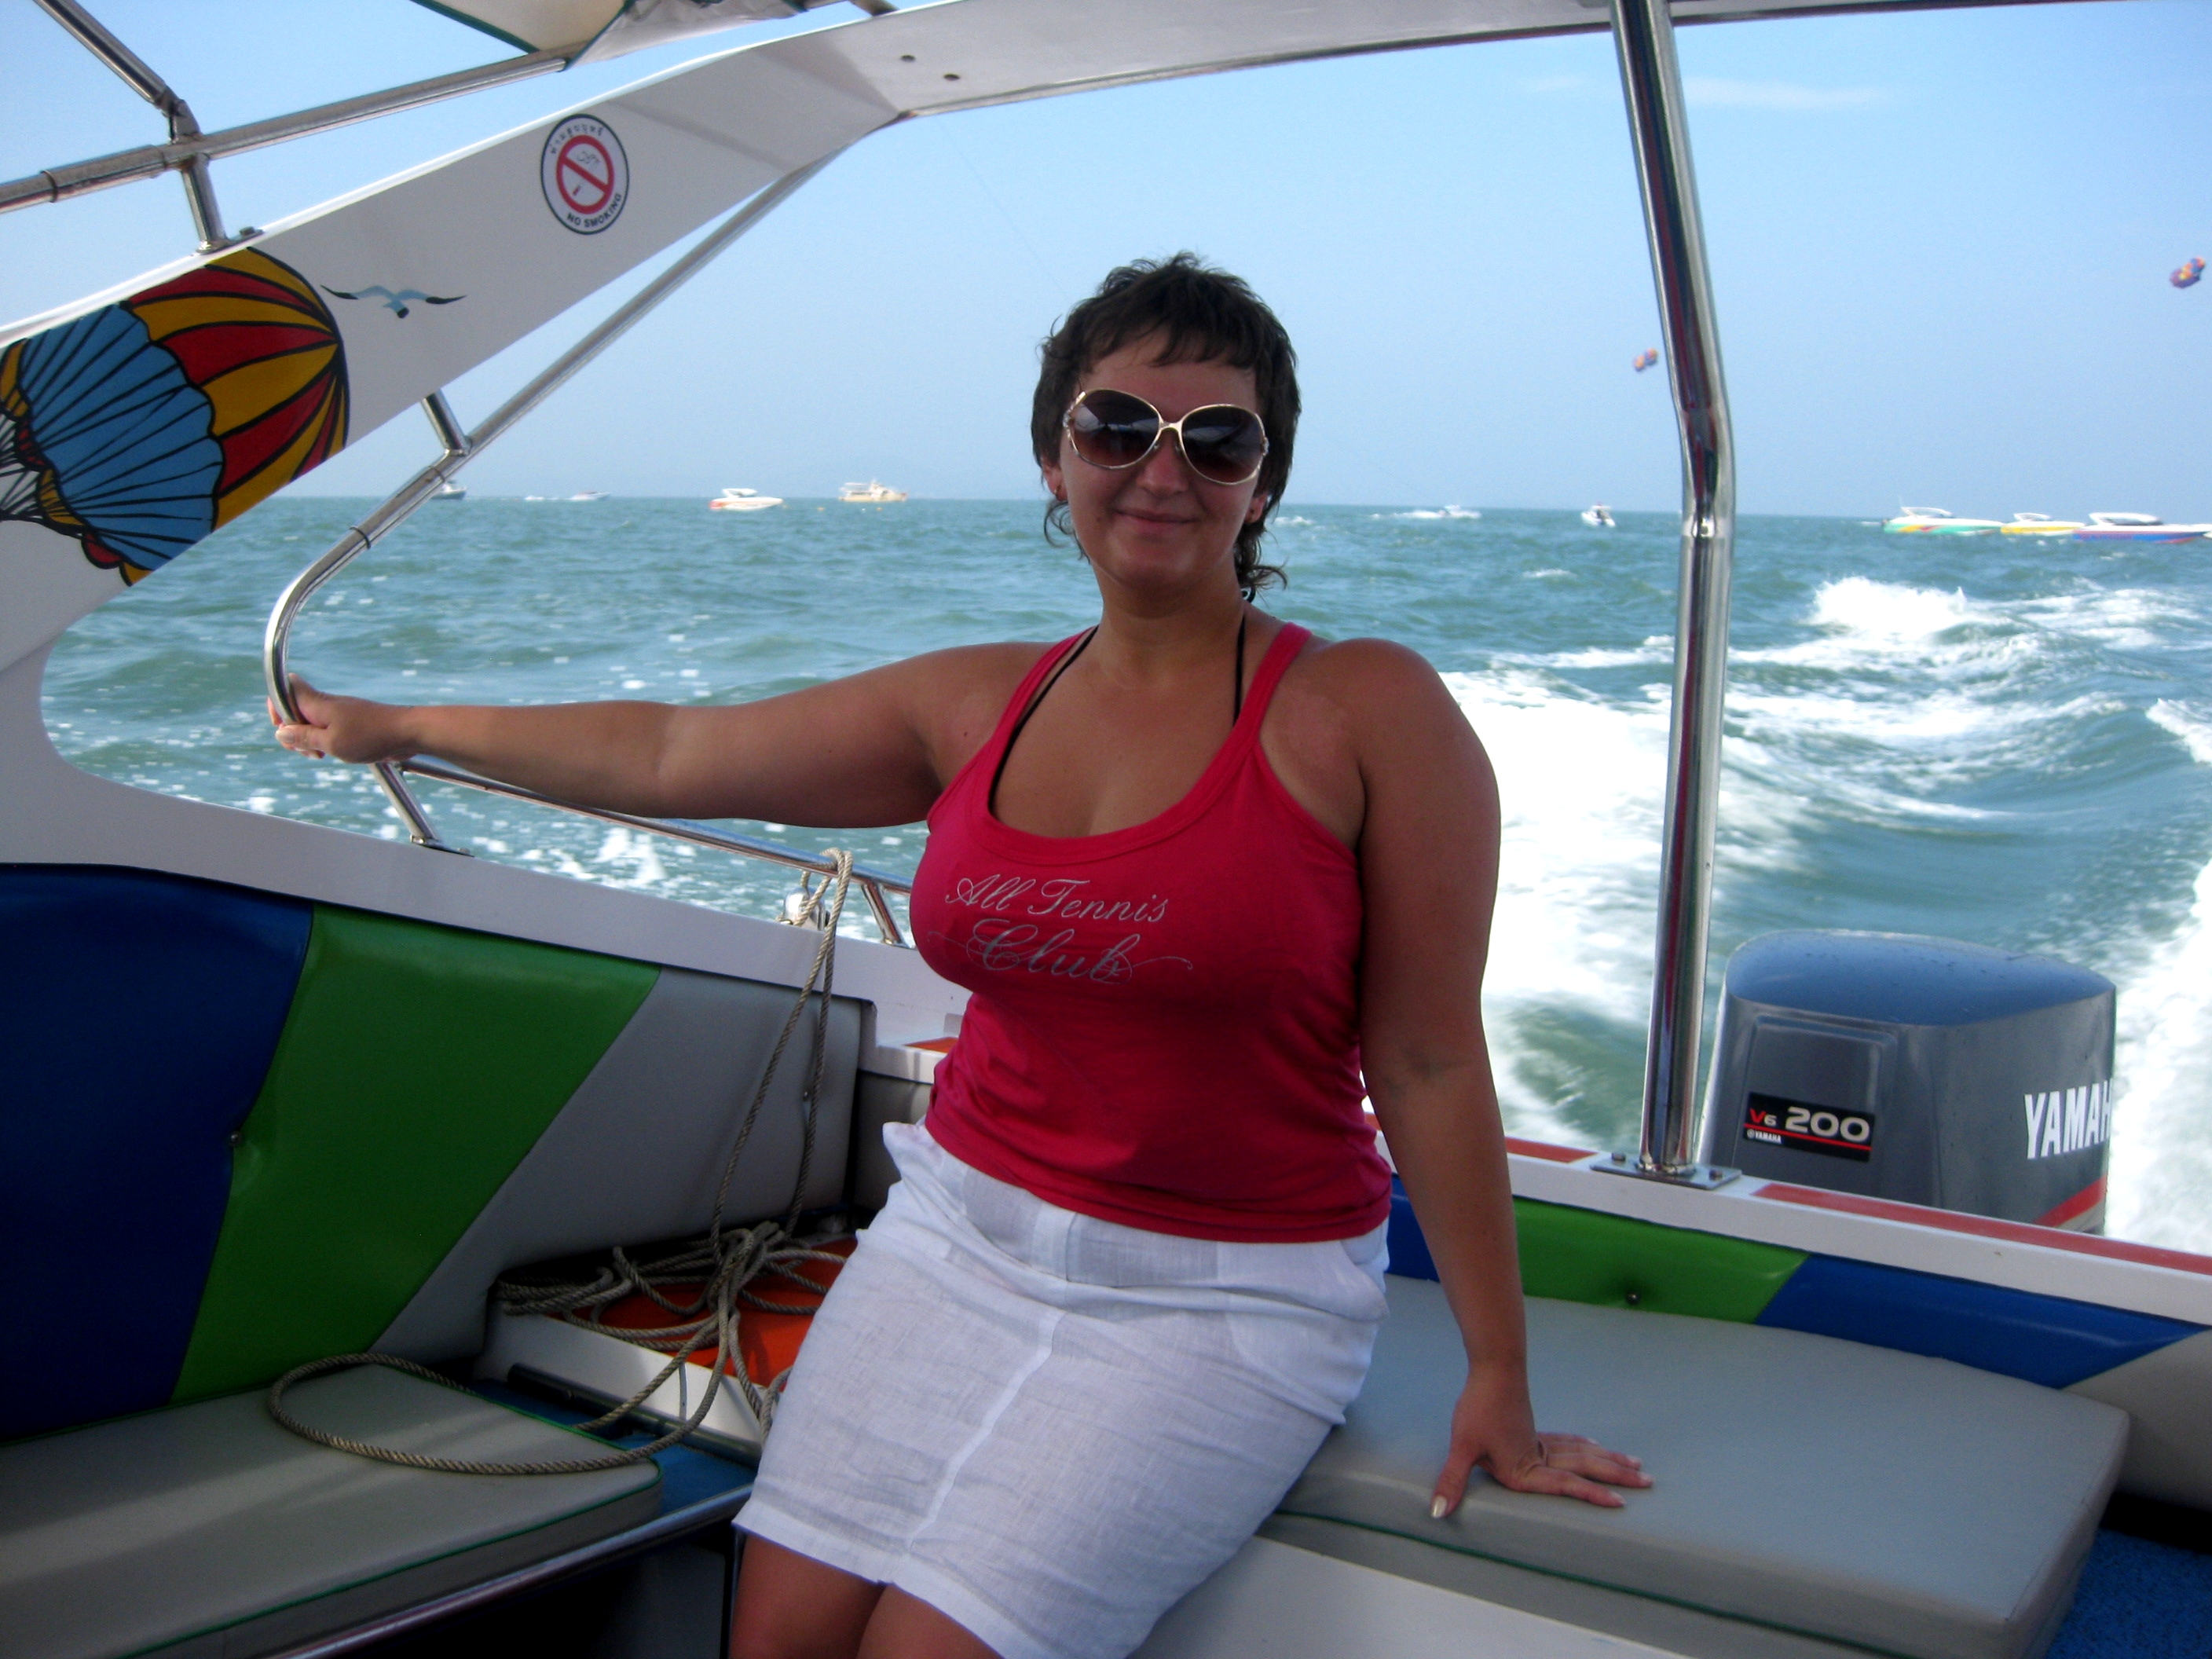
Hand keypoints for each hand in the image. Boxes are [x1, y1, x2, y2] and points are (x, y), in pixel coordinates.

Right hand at [268, 676, 414, 763]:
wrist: (408, 732)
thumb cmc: (371, 736)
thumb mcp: (330, 743)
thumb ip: (303, 737)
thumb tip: (280, 732)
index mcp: (316, 703)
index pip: (284, 690)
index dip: (276, 708)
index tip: (282, 729)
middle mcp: (325, 705)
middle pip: (294, 713)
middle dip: (293, 734)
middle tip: (309, 751)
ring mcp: (338, 714)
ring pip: (311, 725)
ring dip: (310, 742)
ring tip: (322, 755)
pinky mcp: (350, 724)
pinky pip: (328, 731)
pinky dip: (326, 743)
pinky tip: (335, 753)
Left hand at [1430, 1363, 1648, 1514]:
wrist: (1492, 1367)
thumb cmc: (1478, 1408)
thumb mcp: (1463, 1447)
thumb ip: (1452, 1480)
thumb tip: (1438, 1513)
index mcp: (1524, 1468)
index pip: (1565, 1485)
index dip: (1591, 1495)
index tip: (1620, 1503)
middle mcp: (1538, 1455)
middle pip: (1584, 1466)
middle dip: (1615, 1475)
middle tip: (1648, 1481)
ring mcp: (1538, 1439)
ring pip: (1581, 1452)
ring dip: (1607, 1459)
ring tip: (1635, 1465)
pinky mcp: (1532, 1427)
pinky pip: (1567, 1439)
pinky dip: (1583, 1444)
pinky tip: (1594, 1444)